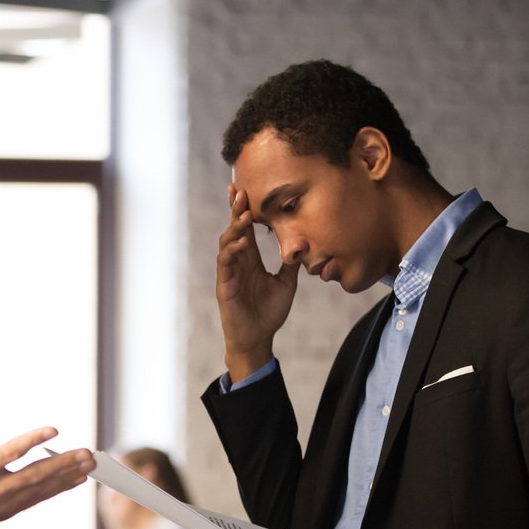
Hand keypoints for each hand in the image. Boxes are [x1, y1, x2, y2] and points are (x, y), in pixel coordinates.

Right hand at [0, 389, 94, 528]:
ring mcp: (2, 504)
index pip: (9, 455)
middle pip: (35, 475)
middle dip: (63, 464)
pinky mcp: (6, 512)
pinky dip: (57, 488)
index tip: (54, 431)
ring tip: (90, 464)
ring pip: (40, 489)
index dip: (32, 442)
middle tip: (89, 454)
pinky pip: (36, 498)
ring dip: (67, 476)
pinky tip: (74, 480)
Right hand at [216, 184, 299, 381]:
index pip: (245, 229)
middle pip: (233, 230)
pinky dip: (233, 250)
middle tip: (239, 190)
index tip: (243, 190)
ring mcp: (229, 273)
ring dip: (234, 227)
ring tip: (243, 214)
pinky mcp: (225, 286)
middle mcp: (237, 262)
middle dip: (234, 210)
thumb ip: (290, 264)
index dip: (242, 210)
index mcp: (250, 259)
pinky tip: (242, 241)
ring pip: (226, 243)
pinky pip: (226, 263)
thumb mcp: (286, 283)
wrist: (258, 338)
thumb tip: (303, 245)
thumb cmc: (269, 313)